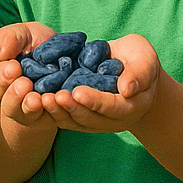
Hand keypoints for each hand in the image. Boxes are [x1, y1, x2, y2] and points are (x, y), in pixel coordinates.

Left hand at [38, 34, 158, 134]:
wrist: (131, 69)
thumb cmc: (139, 60)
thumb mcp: (145, 60)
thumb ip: (139, 73)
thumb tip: (127, 89)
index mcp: (130, 106)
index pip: (112, 107)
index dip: (95, 101)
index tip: (77, 92)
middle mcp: (112, 119)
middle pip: (90, 119)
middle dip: (71, 109)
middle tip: (52, 98)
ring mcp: (96, 119)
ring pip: (75, 122)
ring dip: (58, 113)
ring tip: (41, 99)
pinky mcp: (82, 114)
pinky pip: (66, 117)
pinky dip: (53, 111)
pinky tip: (38, 98)